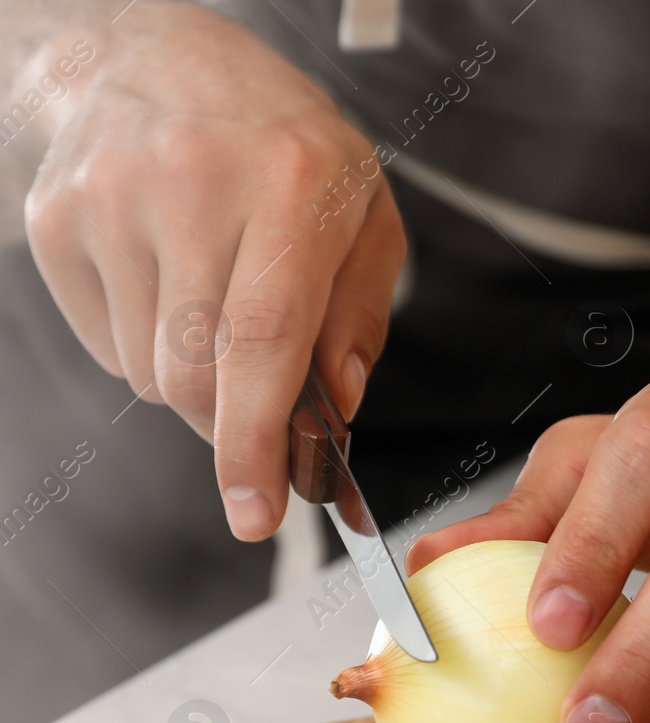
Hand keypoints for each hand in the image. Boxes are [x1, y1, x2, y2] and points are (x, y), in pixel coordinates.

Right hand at [23, 2, 404, 539]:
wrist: (159, 53)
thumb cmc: (283, 144)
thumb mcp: (363, 212)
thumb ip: (359, 318)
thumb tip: (334, 411)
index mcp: (289, 185)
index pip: (262, 341)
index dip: (255, 440)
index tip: (256, 512)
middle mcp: (190, 186)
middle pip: (193, 375)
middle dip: (230, 427)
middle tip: (262, 422)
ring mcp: (109, 201)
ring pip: (147, 374)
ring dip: (193, 378)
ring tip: (216, 302)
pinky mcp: (55, 221)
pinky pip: (106, 346)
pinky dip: (146, 346)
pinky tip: (169, 280)